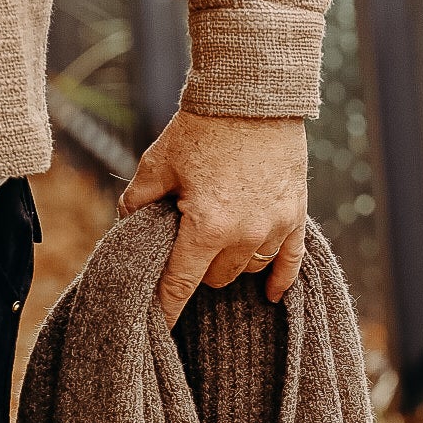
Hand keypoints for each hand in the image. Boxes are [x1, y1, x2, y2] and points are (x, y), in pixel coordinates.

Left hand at [118, 112, 307, 327]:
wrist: (253, 95)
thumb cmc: (201, 129)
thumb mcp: (157, 164)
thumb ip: (139, 202)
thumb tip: (126, 228)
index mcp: (206, 227)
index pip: (181, 284)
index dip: (167, 308)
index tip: (158, 326)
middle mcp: (244, 235)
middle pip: (217, 279)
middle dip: (198, 268)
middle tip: (187, 245)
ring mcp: (275, 227)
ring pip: (248, 269)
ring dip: (231, 263)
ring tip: (219, 241)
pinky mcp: (296, 215)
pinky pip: (290, 262)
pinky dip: (279, 279)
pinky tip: (270, 295)